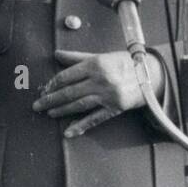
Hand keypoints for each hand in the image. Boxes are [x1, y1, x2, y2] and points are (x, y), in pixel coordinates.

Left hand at [33, 49, 163, 137]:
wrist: (151, 74)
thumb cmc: (124, 63)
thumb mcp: (101, 57)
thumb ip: (77, 57)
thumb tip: (56, 54)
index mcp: (95, 64)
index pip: (66, 76)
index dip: (52, 84)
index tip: (44, 89)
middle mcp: (101, 79)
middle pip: (69, 91)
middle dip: (50, 99)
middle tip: (37, 105)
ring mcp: (108, 95)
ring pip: (79, 105)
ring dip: (61, 110)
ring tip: (49, 113)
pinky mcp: (115, 107)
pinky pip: (94, 118)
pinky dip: (80, 126)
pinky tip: (68, 132)